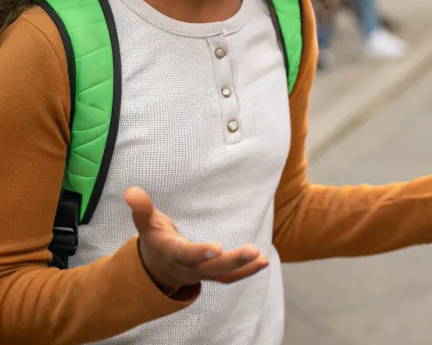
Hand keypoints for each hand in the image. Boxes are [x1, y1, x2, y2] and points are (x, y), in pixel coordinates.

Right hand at [125, 187, 268, 295]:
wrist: (154, 270)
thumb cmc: (155, 240)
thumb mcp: (146, 225)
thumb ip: (141, 209)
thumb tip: (131, 191)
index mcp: (171, 253)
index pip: (185, 254)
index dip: (199, 252)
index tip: (216, 247)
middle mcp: (187, 267)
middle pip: (210, 268)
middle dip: (232, 261)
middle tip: (252, 250)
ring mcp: (200, 274)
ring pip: (222, 274)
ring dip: (242, 267)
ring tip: (261, 256)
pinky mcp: (211, 274)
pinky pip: (229, 278)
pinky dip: (246, 272)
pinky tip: (264, 262)